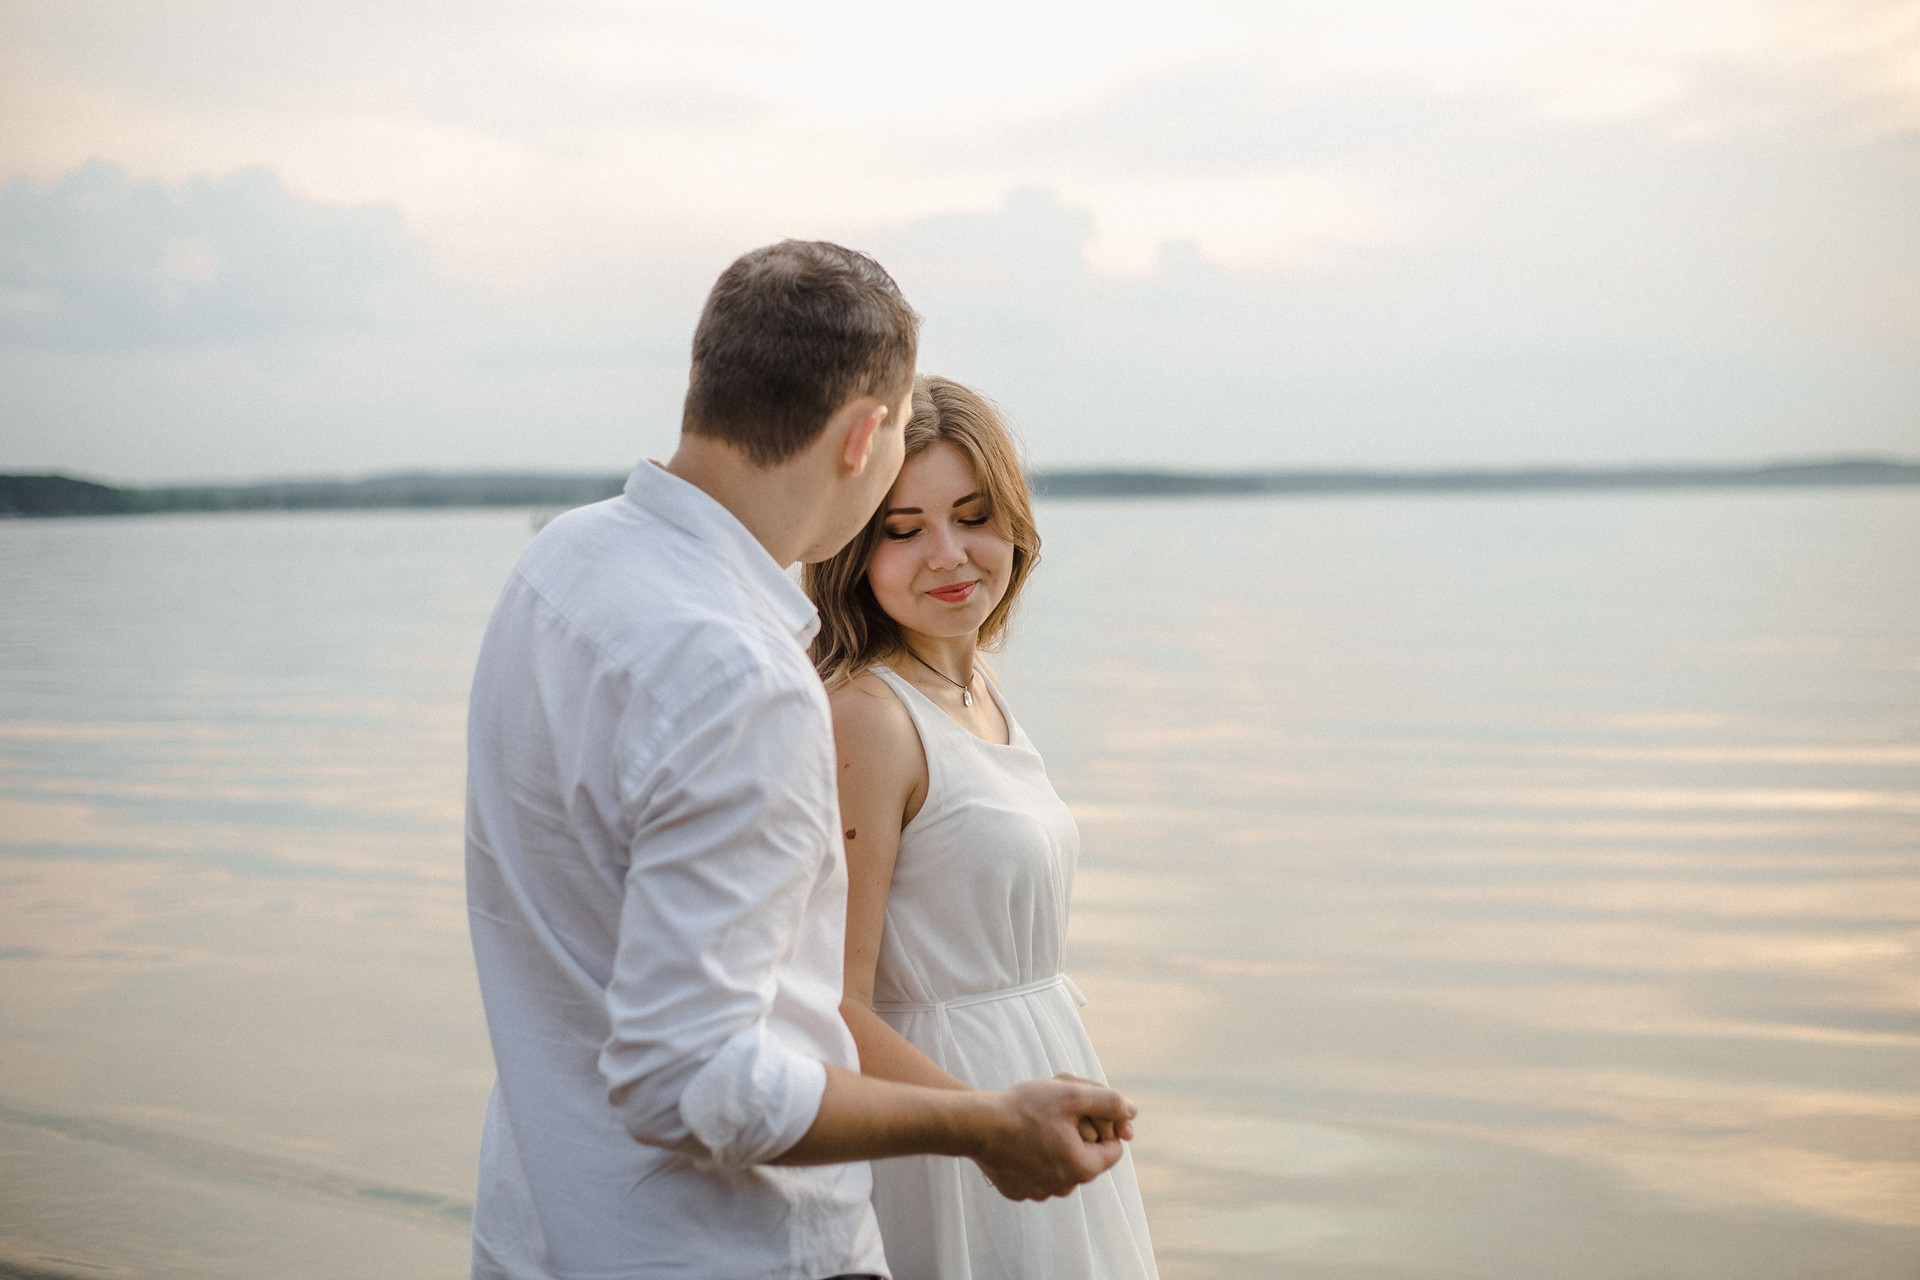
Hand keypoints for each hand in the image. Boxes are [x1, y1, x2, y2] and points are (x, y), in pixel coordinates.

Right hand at [973, 1075, 1135, 1200]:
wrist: (976, 1125)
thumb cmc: (1025, 1108)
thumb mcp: (1072, 1095)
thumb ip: (1108, 1101)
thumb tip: (1131, 1111)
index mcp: (1083, 1167)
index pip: (1114, 1149)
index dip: (1105, 1126)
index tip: (1085, 1111)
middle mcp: (1064, 1187)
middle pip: (1087, 1158)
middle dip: (1080, 1136)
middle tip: (1059, 1113)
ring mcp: (1039, 1192)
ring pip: (1062, 1167)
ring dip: (1058, 1147)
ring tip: (1038, 1124)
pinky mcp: (1018, 1191)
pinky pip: (1037, 1174)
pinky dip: (1035, 1158)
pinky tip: (1021, 1139)